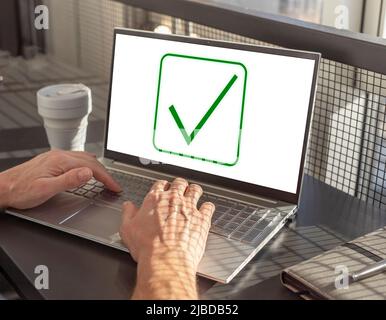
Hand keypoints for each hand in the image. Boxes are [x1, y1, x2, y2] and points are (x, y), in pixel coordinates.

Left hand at [0, 150, 120, 208]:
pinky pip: (76, 159)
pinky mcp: (52, 160)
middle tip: (114, 185)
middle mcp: (59, 155)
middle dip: (105, 173)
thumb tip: (89, 172)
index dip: (106, 178)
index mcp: (60, 161)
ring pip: (84, 158)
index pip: (91, 167)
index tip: (115, 187)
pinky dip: (88, 165)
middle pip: (90, 161)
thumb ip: (69, 180)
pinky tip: (88, 170)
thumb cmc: (20, 191)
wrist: (2, 188)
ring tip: (105, 178)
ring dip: (97, 168)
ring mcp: (56, 157)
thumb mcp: (46, 189)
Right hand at [120, 177, 213, 298]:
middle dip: (180, 185)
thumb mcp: (127, 229)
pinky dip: (208, 207)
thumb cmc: (147, 247)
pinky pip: (209, 206)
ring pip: (196, 190)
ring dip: (194, 191)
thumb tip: (128, 206)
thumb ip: (128, 214)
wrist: (166, 259)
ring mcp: (190, 208)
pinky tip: (206, 209)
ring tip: (194, 194)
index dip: (163, 186)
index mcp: (155, 199)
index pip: (161, 184)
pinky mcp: (202, 219)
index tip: (163, 190)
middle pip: (180, 183)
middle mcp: (174, 200)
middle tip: (180, 190)